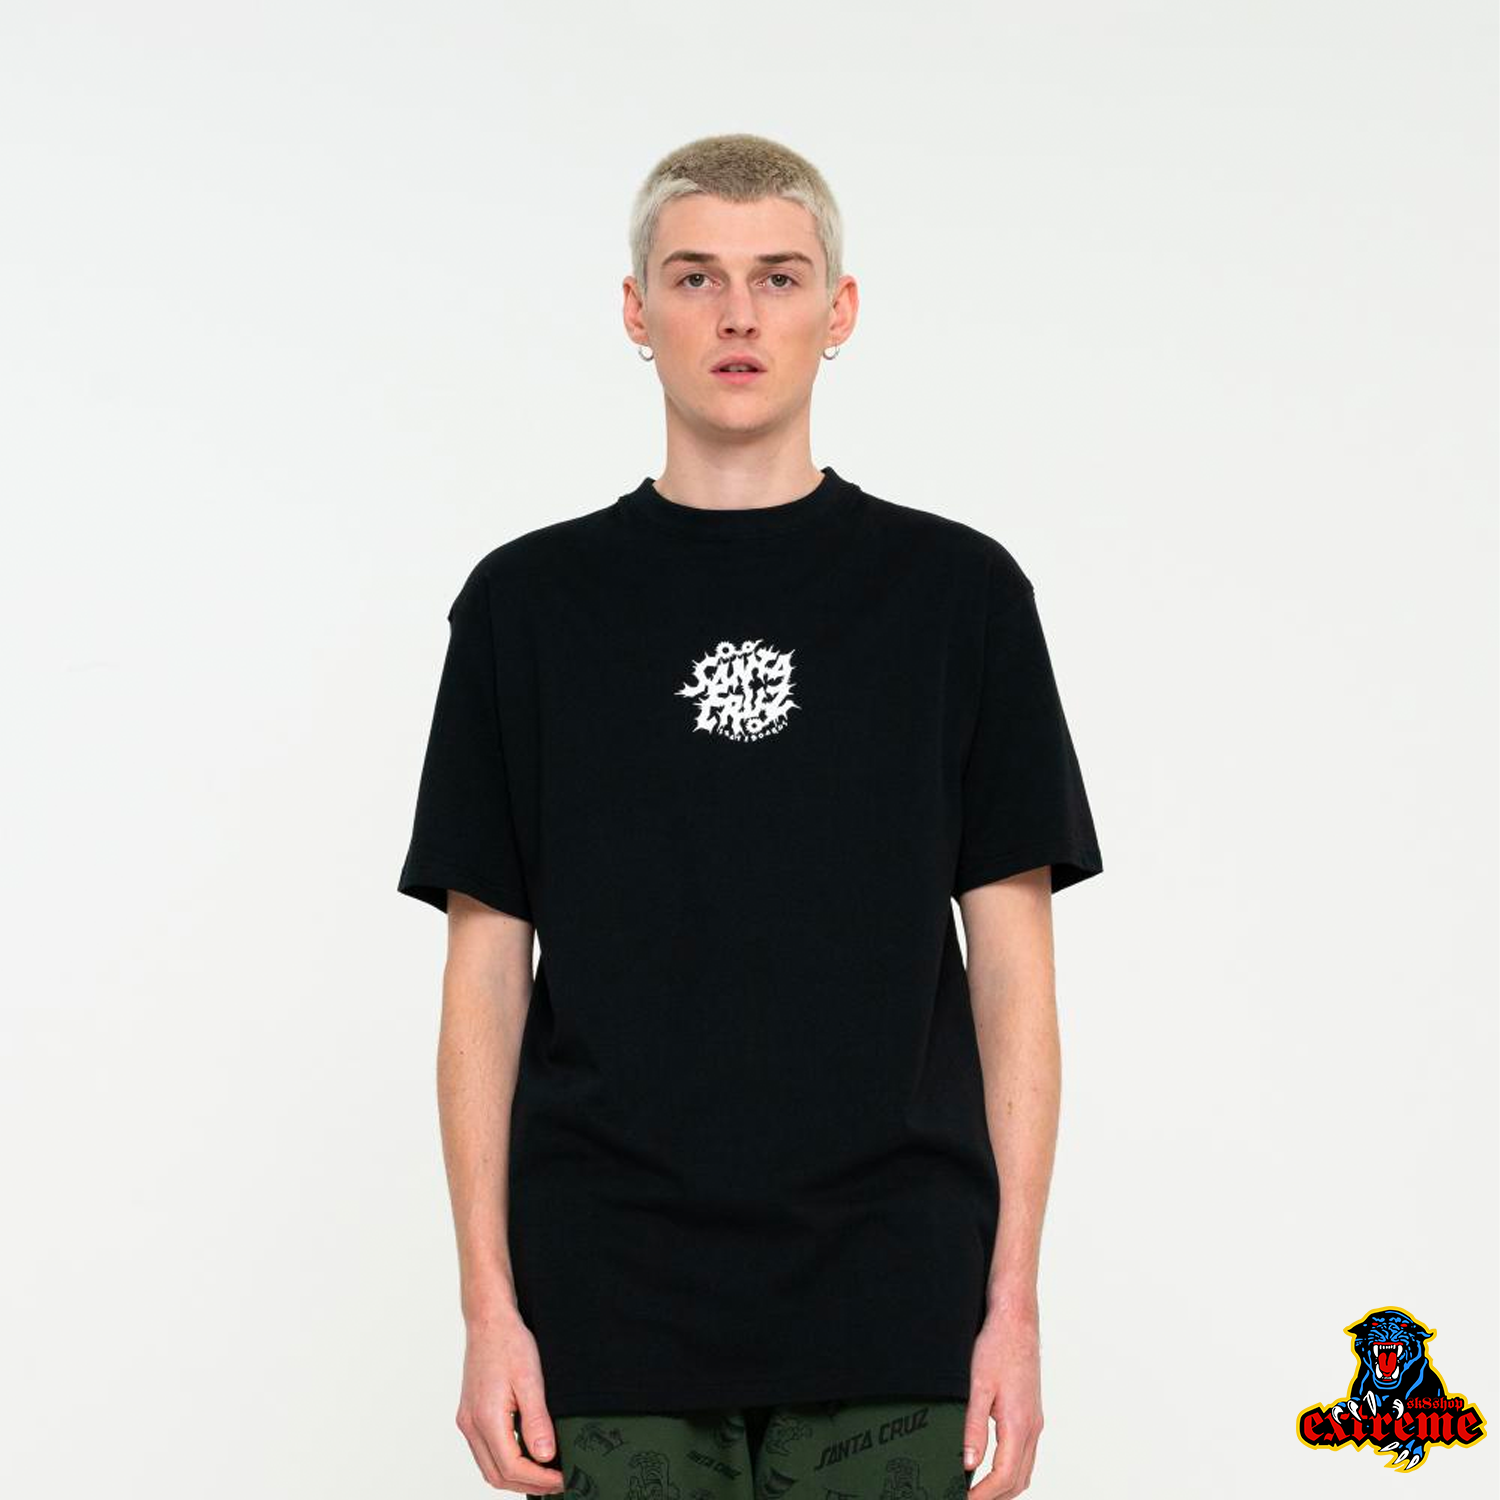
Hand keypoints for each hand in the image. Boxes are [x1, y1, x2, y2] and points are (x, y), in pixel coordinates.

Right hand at [455, 1308, 565, 1491]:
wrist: (489, 1320)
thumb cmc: (509, 1343)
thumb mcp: (530, 1379)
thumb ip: (536, 1420)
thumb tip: (545, 1456)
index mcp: (485, 1418)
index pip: (511, 1466)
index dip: (538, 1479)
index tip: (562, 1478)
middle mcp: (471, 1425)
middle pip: (497, 1474)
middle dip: (528, 1484)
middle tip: (558, 1483)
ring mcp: (467, 1421)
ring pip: (489, 1467)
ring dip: (515, 1477)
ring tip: (545, 1475)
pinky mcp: (470, 1415)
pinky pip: (485, 1452)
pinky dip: (505, 1462)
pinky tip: (525, 1457)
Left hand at [963, 1300, 1042, 1497]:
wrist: (1017, 1320)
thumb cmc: (998, 1346)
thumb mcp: (978, 1385)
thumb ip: (974, 1426)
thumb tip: (969, 1462)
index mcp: (1019, 1423)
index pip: (1004, 1476)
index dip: (984, 1495)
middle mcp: (1032, 1427)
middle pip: (1018, 1480)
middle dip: (995, 1497)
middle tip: (969, 1498)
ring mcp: (1035, 1421)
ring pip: (1025, 1469)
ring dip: (1005, 1487)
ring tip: (980, 1491)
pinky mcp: (1032, 1413)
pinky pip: (1026, 1453)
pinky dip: (1012, 1470)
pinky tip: (995, 1467)